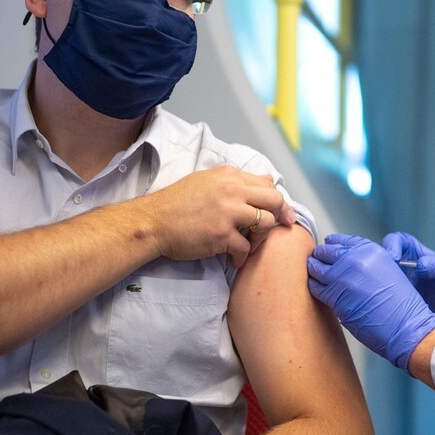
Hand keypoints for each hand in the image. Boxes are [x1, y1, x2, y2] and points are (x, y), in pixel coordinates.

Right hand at [142, 166, 296, 267]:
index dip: (278, 201)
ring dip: (262, 237)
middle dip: (280, 215)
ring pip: (265, 224)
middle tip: (278, 228)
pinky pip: (246, 247)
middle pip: (274, 200)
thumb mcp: (208, 180)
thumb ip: (238, 180)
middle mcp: (232, 190)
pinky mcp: (222, 234)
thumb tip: (268, 179)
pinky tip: (235, 259)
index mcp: (229, 176)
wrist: (153, 222)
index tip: (282, 214)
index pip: (268, 185)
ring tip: (250, 244)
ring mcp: (228, 212)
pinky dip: (243, 256)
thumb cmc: (178, 202)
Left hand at [307, 234, 434, 370]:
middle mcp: (355, 259)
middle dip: (320, 257)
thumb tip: (346, 266)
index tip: (328, 248)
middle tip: (316, 261)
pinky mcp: (335, 296)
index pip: (342, 241)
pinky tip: (316, 288)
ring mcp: (343, 277)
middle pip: (326, 252)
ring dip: (313, 271)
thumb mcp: (388, 271)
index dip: (332, 245)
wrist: (405, 326)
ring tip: (313, 274)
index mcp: (370, 250)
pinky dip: (314, 287)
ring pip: (316, 268)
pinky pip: (315, 287)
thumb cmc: (401, 304)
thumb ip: (367, 263)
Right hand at [381, 232, 434, 327]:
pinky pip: (379, 296)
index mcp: (410, 250)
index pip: (395, 241)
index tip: (393, 257)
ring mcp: (392, 282)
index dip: (391, 246)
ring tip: (376, 294)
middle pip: (377, 258)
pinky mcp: (391, 298)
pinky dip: (377, 299)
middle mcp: (398, 264)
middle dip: (373, 265)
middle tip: (377, 278)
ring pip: (375, 278)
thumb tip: (421, 265)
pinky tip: (378, 307)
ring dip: (373, 284)